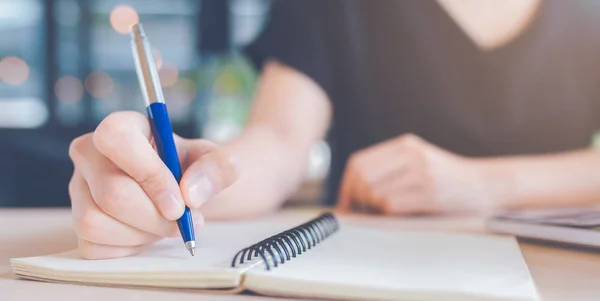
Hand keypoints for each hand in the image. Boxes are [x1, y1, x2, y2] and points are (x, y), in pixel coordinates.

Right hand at [68, 111, 239, 258]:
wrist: (184, 193)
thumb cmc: (193, 169)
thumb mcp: (217, 161)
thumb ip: (218, 168)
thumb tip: (190, 194)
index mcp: (122, 127)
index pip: (116, 138)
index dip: (149, 174)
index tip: (179, 202)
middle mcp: (90, 154)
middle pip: (111, 193)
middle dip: (154, 217)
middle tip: (183, 222)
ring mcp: (78, 189)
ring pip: (95, 222)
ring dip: (141, 234)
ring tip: (164, 225)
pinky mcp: (78, 223)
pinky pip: (93, 246)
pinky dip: (128, 248)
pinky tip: (146, 234)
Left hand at [336, 134, 490, 214]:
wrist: (485, 184)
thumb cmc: (448, 178)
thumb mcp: (418, 160)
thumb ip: (390, 167)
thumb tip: (353, 189)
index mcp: (405, 145)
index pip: (359, 161)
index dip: (346, 184)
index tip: (346, 201)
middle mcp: (411, 155)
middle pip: (362, 176)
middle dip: (356, 197)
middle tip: (360, 210)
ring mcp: (421, 173)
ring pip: (375, 192)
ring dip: (373, 207)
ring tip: (382, 211)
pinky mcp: (430, 193)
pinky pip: (392, 205)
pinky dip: (387, 214)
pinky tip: (397, 214)